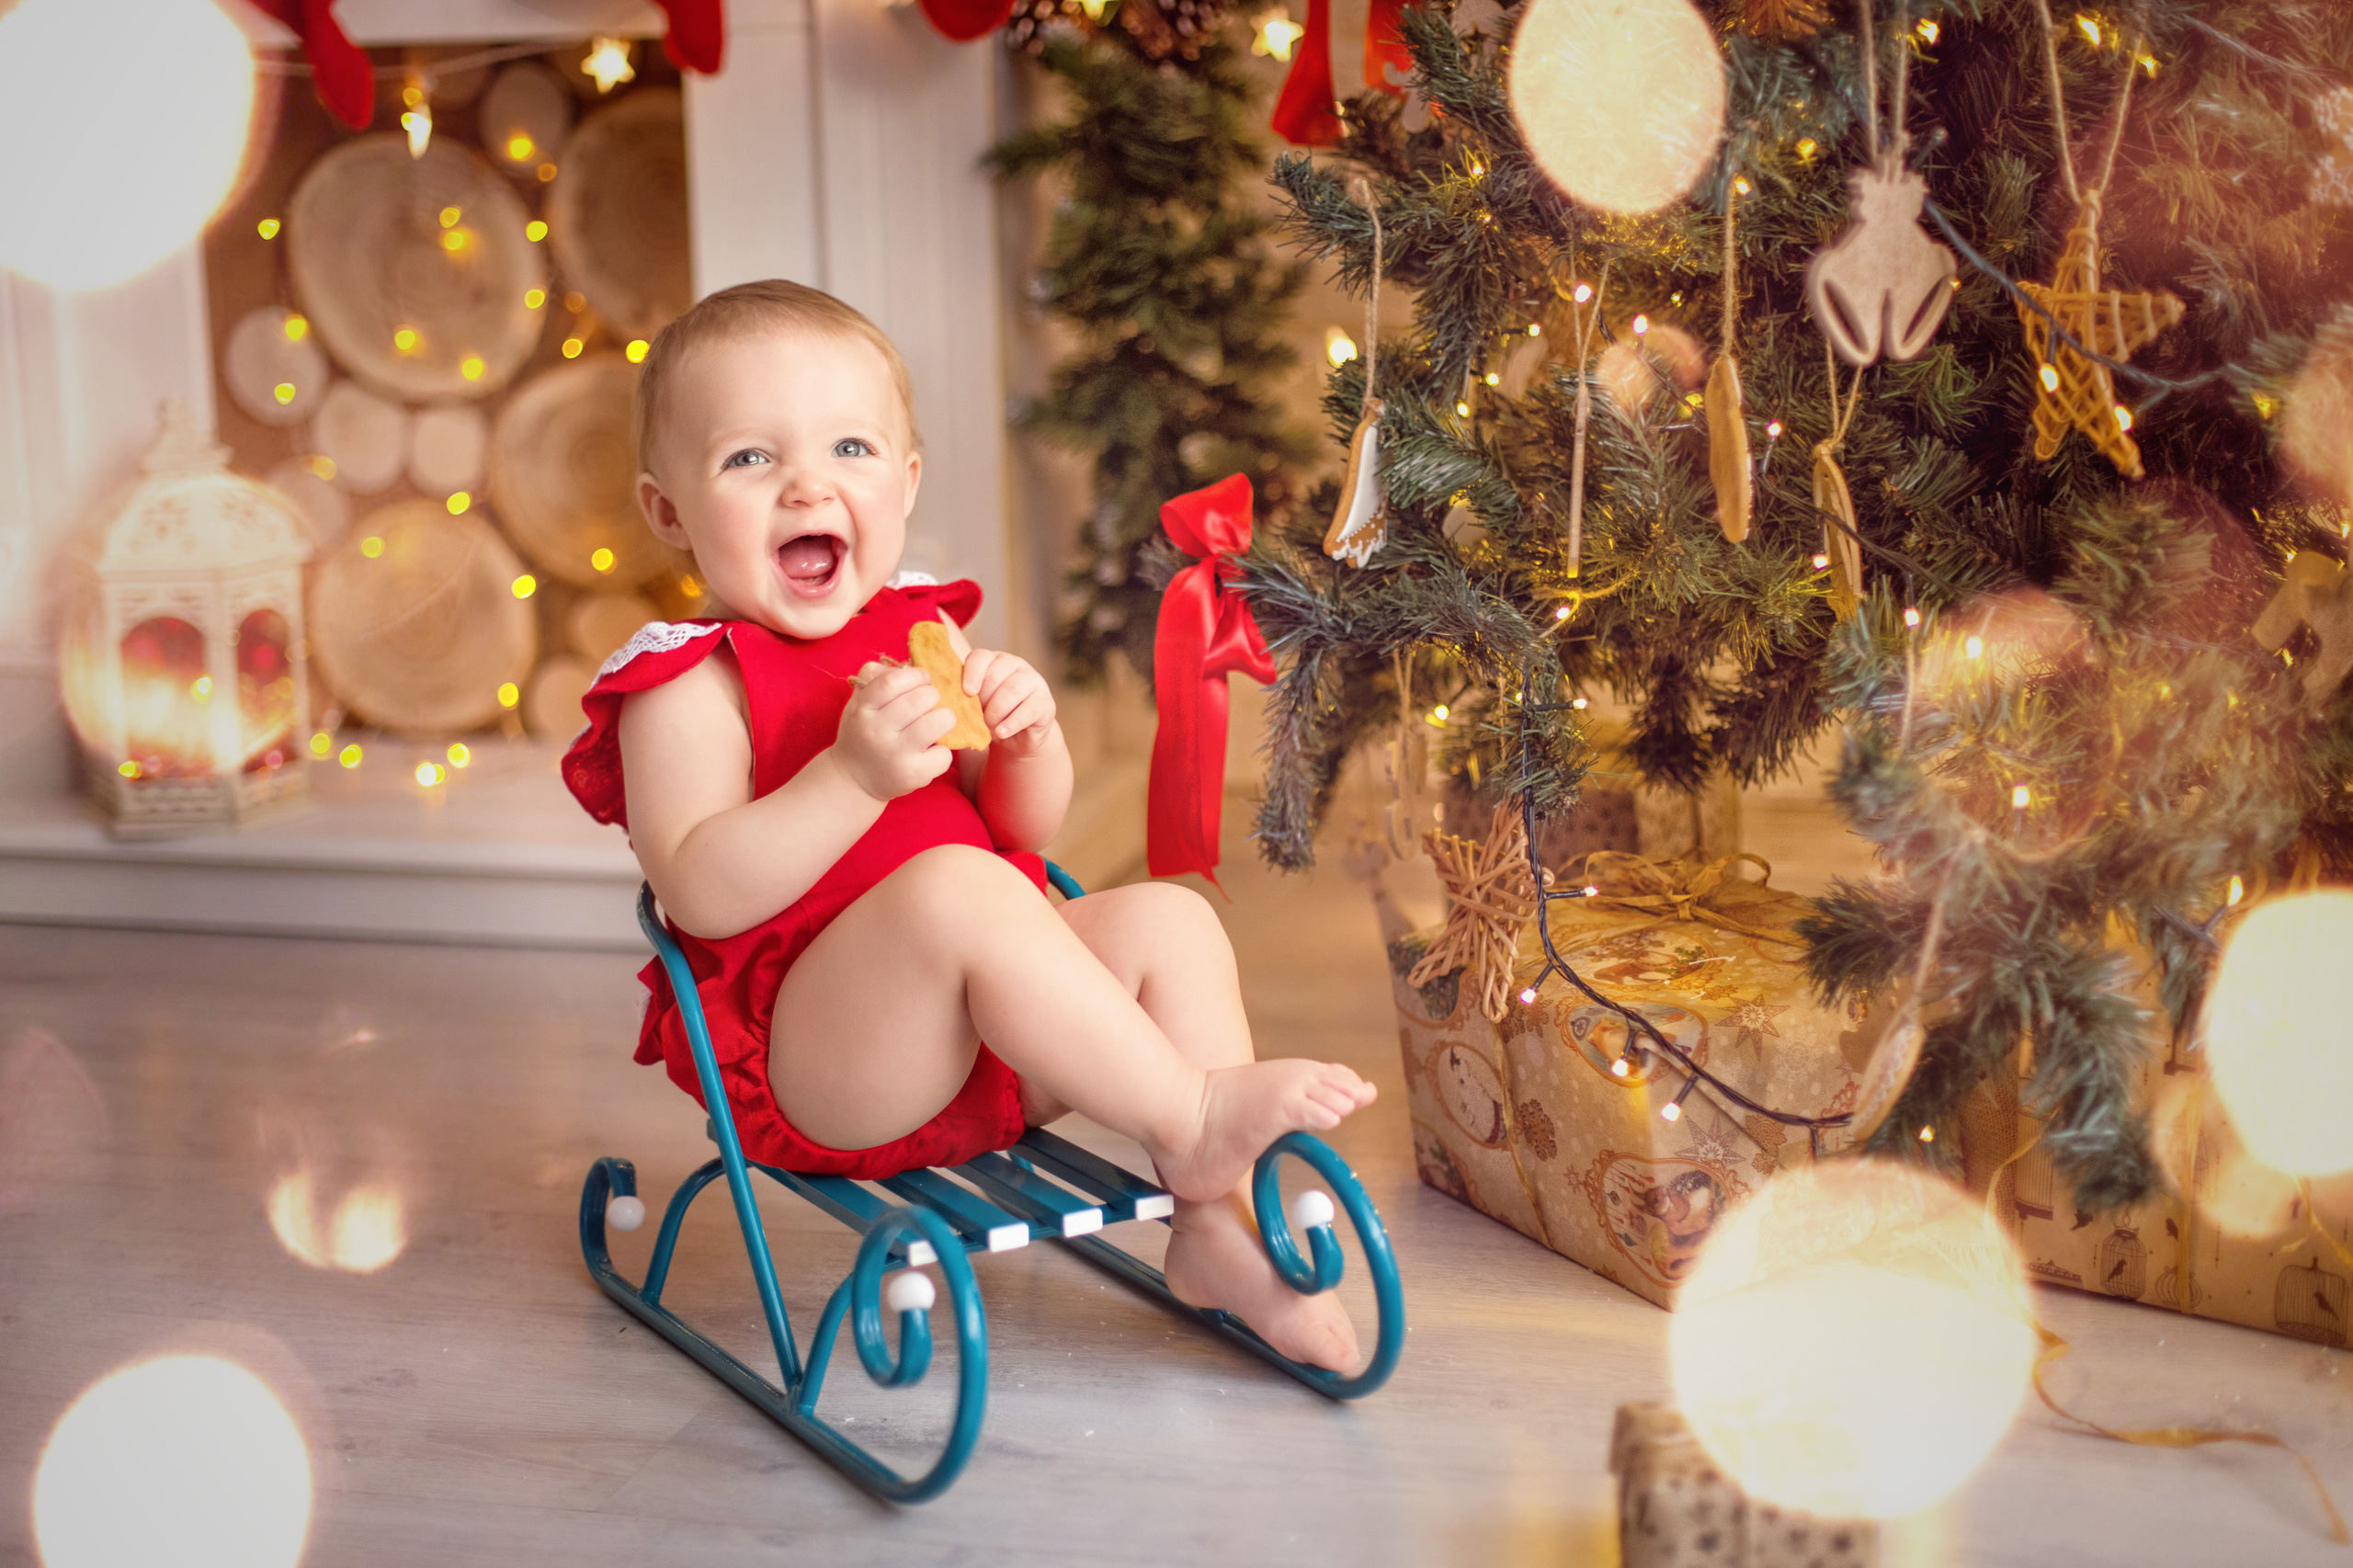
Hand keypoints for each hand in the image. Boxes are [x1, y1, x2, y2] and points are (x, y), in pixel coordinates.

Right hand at [832, 664, 954, 800]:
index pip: (891, 682)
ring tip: (938, 721)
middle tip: (931, 701)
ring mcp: (895, 755)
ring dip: (945, 718)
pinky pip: (944, 754)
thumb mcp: (859, 702)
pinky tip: (931, 750)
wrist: (852, 780)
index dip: (915, 675)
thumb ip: (876, 678)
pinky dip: (944, 750)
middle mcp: (876, 731)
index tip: (923, 678)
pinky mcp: (913, 775)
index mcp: (862, 709)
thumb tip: (908, 663)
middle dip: (933, 695)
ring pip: (937, 723)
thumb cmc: (863, 732)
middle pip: (919, 700)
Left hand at [960, 647, 1057, 755]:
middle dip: (983, 701)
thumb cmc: (989, 717)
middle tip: (978, 718)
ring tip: (989, 727)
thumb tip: (948, 702)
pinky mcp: (1045, 701)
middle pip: (995, 675)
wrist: (1017, 738)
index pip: (980, 657)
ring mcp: (1033, 681)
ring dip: (996, 712)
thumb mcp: (974, 705)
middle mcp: (1014, 665)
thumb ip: (964, 698)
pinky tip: (1001, 732)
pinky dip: (1012, 723)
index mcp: (992, 661)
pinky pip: (1028, 709)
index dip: (972, 673)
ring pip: (1012, 690)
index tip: (967, 692)